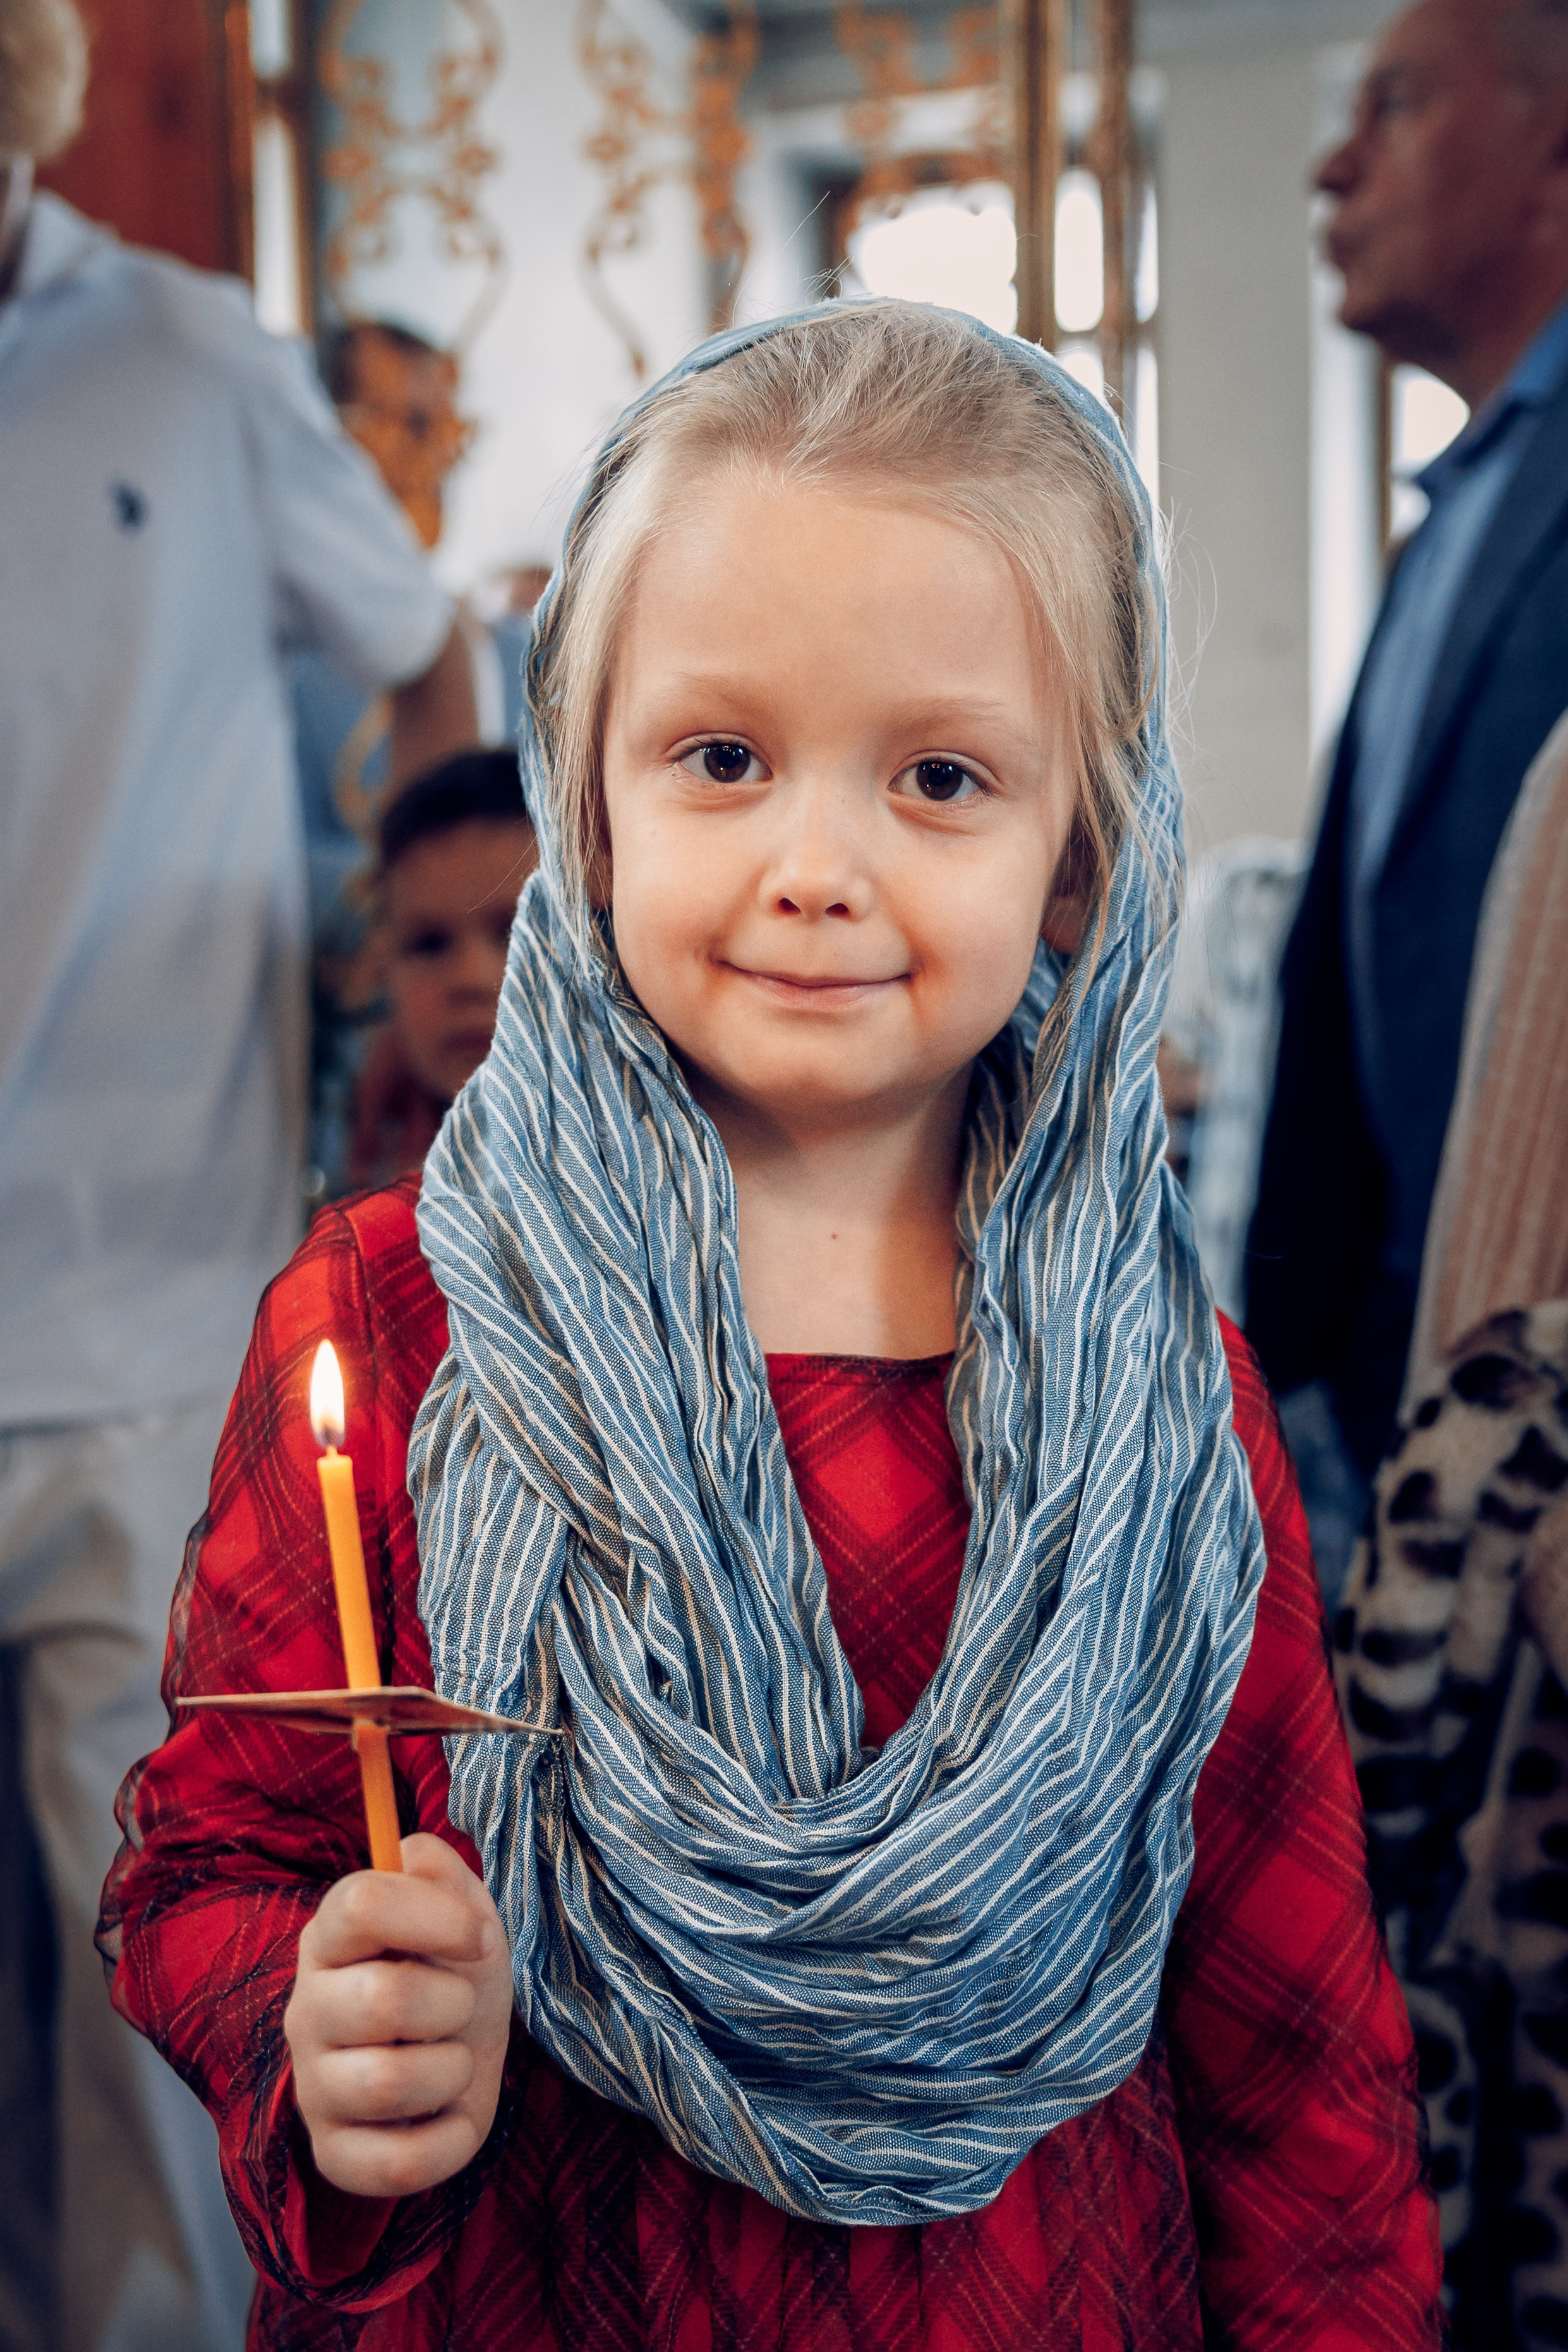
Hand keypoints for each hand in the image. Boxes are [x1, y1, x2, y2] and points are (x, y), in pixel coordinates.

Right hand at [285, 1834, 510, 2197]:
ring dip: (453, 2068)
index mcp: (331, 1937)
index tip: (478, 1937)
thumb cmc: (453, 1970)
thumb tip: (411, 1857)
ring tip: (452, 2058)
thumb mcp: (459, 1909)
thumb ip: (437, 1869)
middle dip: (453, 2002)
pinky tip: (450, 2115)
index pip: (362, 1903)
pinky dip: (447, 2141)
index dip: (437, 1918)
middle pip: (384, 2000)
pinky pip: (395, 2163)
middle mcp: (308, 2010)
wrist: (459, 2050)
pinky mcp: (336, 2153)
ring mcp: (315, 2087)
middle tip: (461, 2005)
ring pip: (388, 2083)